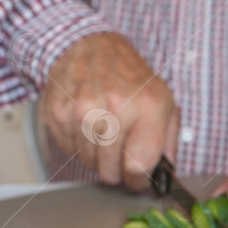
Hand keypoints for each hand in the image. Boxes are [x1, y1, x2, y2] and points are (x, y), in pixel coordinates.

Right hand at [42, 33, 178, 189]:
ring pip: (89, 164)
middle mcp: (115, 108)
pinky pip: (70, 151)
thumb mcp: (165, 102)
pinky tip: (87, 125)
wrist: (90, 46)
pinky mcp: (59, 113)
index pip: (138, 166)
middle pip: (110, 171)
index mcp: (148, 108)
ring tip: (104, 133)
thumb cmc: (132, 79)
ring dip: (98, 157)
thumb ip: (168, 142)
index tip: (137, 179)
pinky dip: (79, 145)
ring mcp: (83, 110)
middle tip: (120, 154)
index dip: (138, 181)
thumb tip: (164, 176)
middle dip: (117, 170)